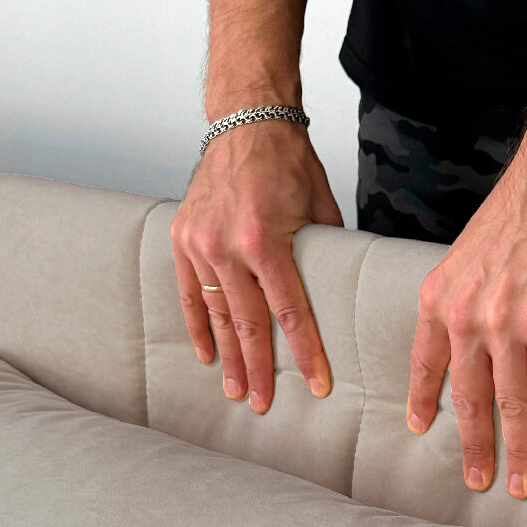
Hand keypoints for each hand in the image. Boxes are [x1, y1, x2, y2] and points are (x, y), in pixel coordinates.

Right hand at [172, 120, 344, 413]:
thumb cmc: (288, 162)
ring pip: (216, 315)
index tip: (317, 384)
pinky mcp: (182, 238)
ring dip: (229, 357)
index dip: (306, 352)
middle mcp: (227, 246)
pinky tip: (208, 355)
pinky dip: (198, 327)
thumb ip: (327, 253)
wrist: (245, 121)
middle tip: (263, 405)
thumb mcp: (319, 207)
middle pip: (248, 323)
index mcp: (265, 239)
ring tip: (237, 391)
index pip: (289, 311)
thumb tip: (344, 292)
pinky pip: (188, 294)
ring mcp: (200, 244)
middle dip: (259, 369)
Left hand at [407, 105, 526, 497]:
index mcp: (441, 298)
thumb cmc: (524, 208)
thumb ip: (468, 293)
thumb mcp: (472, 252)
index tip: (419, 429)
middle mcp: (466, 316)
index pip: (426, 362)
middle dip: (474, 446)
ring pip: (511, 403)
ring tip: (523, 486)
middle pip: (470, 397)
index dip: (423, 399)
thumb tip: (477, 324)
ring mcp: (505, 323)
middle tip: (477, 483)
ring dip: (519, 451)